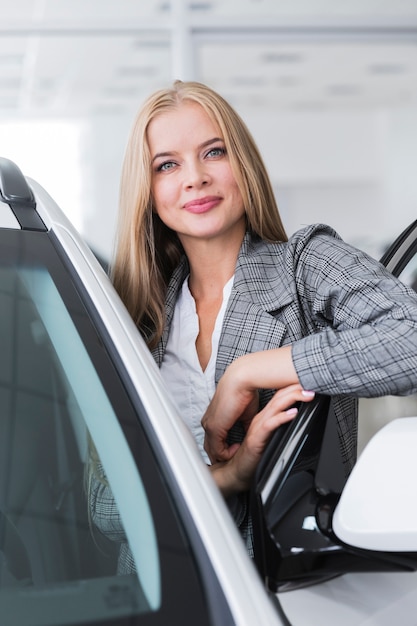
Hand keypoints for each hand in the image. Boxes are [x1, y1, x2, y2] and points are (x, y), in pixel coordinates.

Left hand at [202, 346, 298, 462]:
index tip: (235, 454)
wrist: (240, 381)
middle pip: (210, 448)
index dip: (223, 450)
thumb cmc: (244, 393)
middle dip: (221, 458)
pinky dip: (227, 455)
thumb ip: (244, 426)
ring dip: (224, 458)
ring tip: (236, 460)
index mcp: (214, 418)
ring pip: (212, 450)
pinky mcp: (214, 428)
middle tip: (233, 464)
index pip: (214, 440)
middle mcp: (208, 422)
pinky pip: (217, 449)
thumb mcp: (245, 414)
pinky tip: (237, 451)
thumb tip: (249, 435)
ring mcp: (209, 426)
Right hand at [209, 384, 314, 496]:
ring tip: (305, 393)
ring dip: (291, 399)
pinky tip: (292, 413)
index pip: (280, 397)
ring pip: (276, 407)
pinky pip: (270, 425)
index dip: (292, 388)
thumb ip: (279, 427)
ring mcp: (257, 427)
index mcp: (264, 417)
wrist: (237, 472)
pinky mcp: (256, 438)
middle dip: (294, 388)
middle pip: (279, 398)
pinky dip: (282, 417)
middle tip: (311, 382)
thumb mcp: (270, 438)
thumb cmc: (254, 457)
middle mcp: (260, 419)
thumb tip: (295, 418)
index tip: (306, 381)